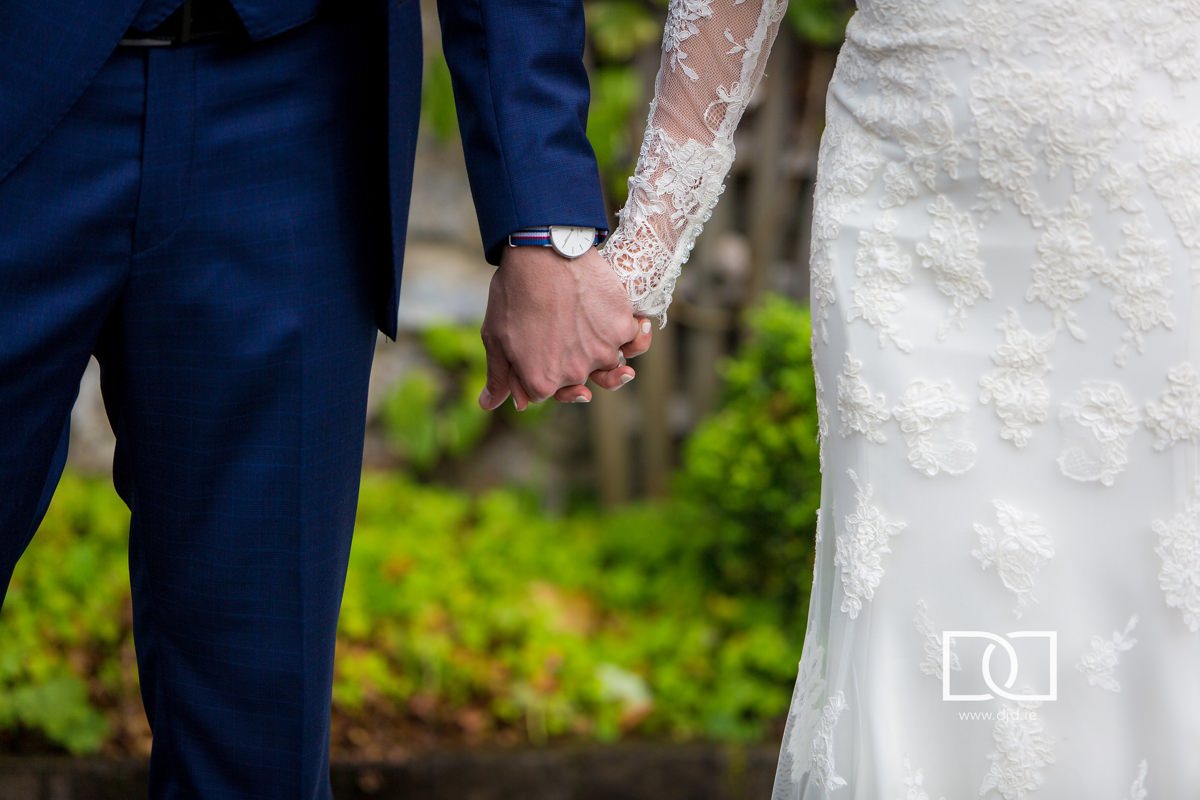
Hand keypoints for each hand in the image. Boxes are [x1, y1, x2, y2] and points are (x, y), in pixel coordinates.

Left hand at [478, 245, 650, 410]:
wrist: (542, 253)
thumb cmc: (513, 293)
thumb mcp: (496, 337)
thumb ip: (499, 376)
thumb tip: (489, 405)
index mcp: (542, 382)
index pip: (547, 392)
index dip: (541, 373)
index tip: (539, 355)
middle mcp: (576, 374)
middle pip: (579, 380)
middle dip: (570, 363)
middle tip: (565, 336)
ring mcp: (602, 353)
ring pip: (610, 365)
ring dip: (604, 354)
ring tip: (596, 333)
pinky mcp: (621, 328)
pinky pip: (635, 341)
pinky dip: (635, 335)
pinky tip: (633, 325)